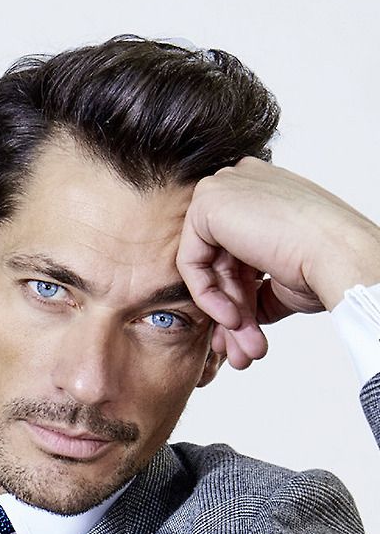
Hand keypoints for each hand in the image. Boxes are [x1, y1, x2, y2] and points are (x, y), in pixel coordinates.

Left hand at [177, 158, 379, 369]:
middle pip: (221, 259)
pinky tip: (232, 318)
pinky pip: (192, 261)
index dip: (240, 293)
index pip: (235, 249)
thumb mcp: (281, 277)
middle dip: (232, 309)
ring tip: (243, 350)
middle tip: (243, 348)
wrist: (342, 257)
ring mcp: (224, 188)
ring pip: (208, 265)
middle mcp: (241, 184)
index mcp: (262, 191)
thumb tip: (232, 317)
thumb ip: (251, 287)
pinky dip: (208, 295)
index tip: (248, 328)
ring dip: (226, 312)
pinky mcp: (208, 203)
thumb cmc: (326, 263)